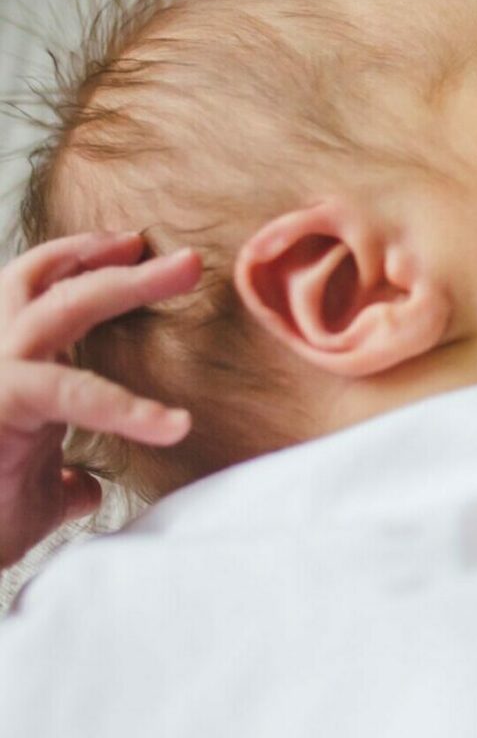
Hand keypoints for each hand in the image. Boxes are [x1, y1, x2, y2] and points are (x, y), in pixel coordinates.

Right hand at [0, 232, 200, 568]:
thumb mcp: (33, 494)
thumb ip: (61, 477)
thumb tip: (85, 487)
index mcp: (6, 372)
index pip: (33, 298)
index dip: (78, 266)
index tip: (132, 253)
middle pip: (41, 283)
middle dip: (107, 257)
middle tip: (182, 255)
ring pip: (56, 307)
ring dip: (126, 283)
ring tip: (187, 270)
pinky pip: (68, 391)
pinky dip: (124, 407)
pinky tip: (173, 424)